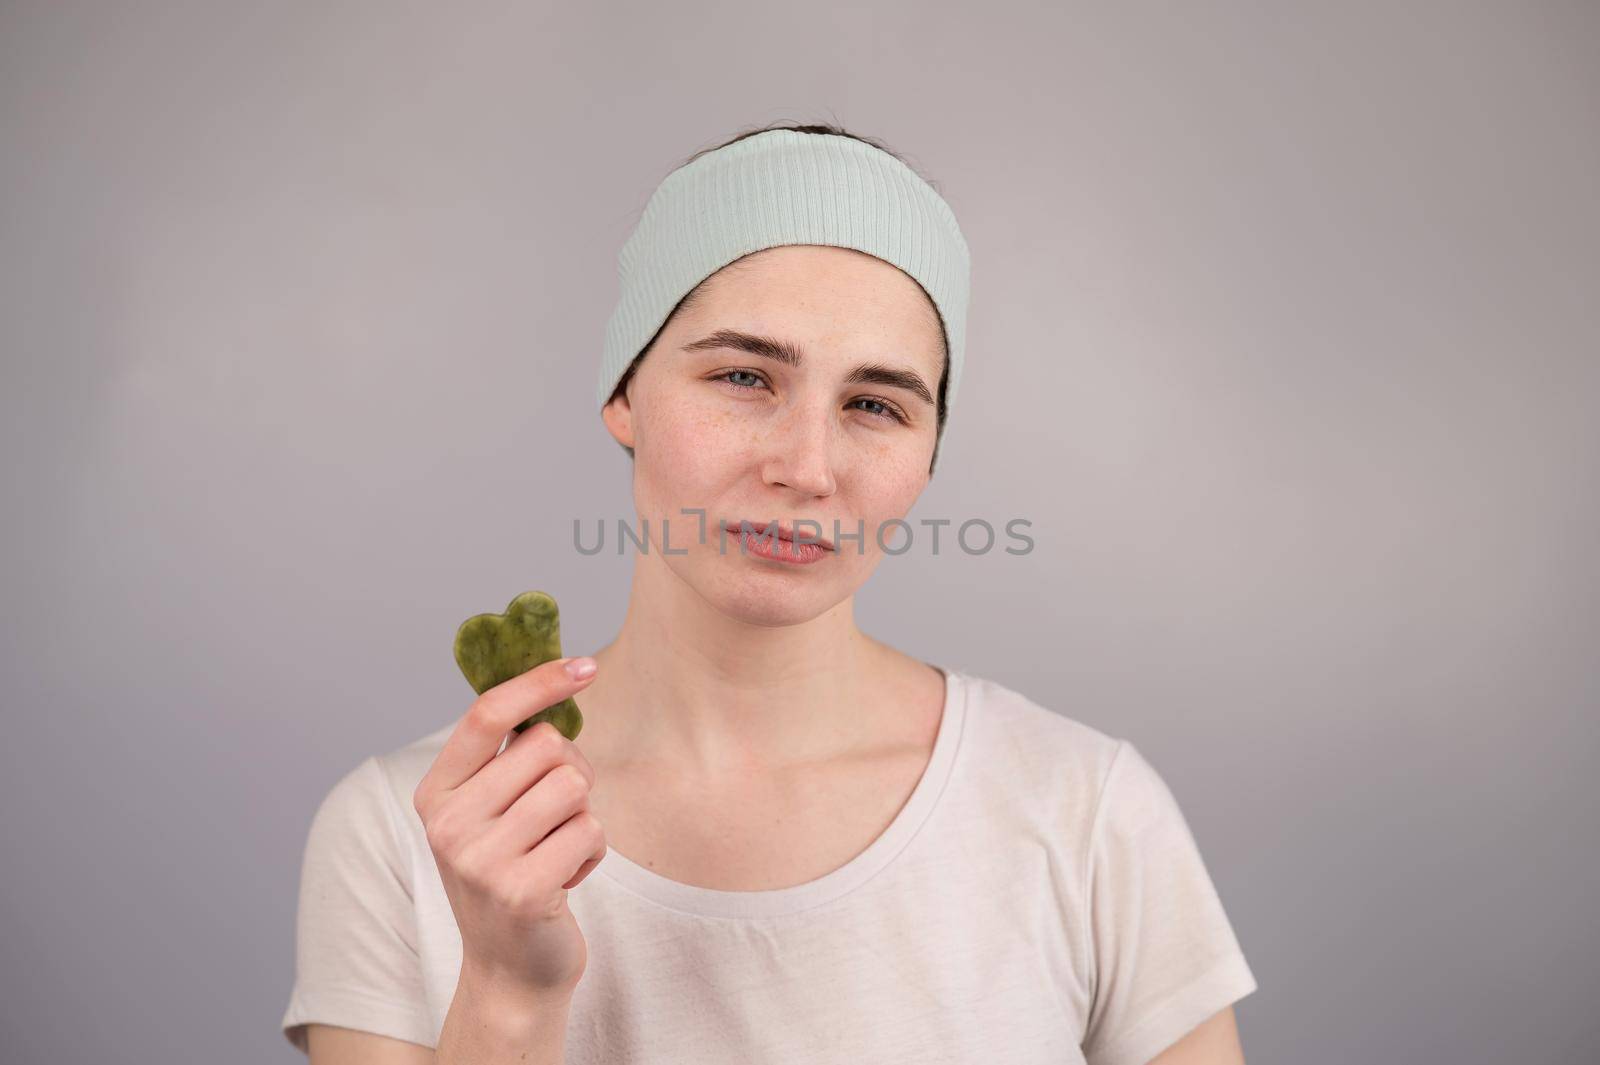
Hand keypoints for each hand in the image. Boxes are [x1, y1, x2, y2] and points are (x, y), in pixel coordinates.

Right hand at [413, 656, 603, 997]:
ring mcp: (481, 860)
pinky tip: (564, 880)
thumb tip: (558, 674)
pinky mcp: (522, 891)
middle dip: (573, 772)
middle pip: (547, 746)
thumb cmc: (510, 874)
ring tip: (556, 851)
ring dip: (583, 816)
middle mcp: (449, 824)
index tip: (585, 665)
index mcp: (436, 793)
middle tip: (556, 816)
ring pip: (574, 786)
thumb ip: (509, 755)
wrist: (510, 971)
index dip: (539, 681)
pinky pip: (590, 830)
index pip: (486, 714)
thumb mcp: (491, 812)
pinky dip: (591, 852)